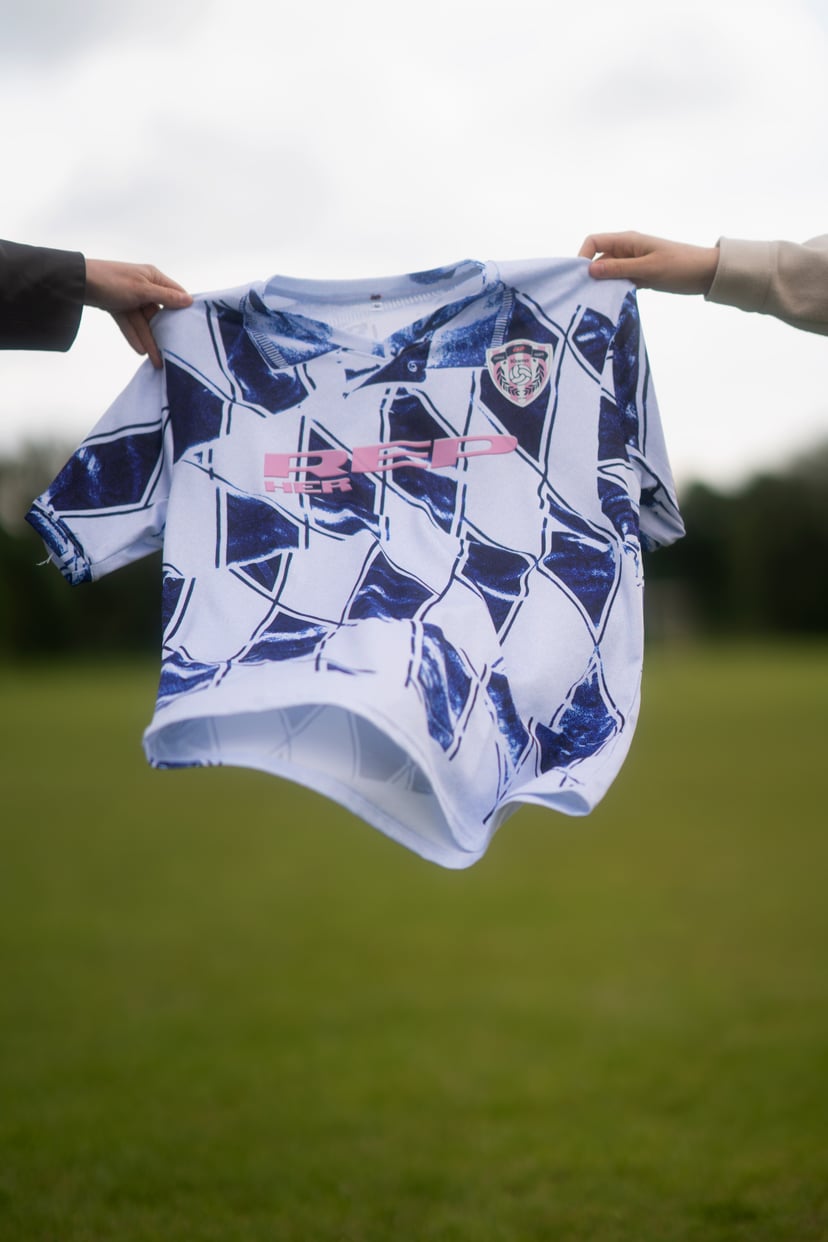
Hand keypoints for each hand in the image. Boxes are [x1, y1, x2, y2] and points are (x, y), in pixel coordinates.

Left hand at [84, 259, 192, 367]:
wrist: (78, 283)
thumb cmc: (112, 281)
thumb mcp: (142, 290)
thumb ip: (166, 297)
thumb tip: (189, 301)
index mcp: (153, 277)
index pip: (175, 294)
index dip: (183, 309)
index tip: (192, 327)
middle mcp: (144, 286)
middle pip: (159, 312)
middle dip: (164, 332)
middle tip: (173, 351)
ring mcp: (130, 297)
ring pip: (143, 321)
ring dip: (149, 339)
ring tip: (157, 359)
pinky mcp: (117, 306)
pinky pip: (130, 323)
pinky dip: (134, 336)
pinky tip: (140, 351)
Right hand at [578, 231, 719, 295]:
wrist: (706, 273)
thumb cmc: (680, 266)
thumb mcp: (648, 268)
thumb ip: (619, 269)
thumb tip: (590, 270)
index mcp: (628, 241)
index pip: (594, 242)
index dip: (583, 256)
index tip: (579, 278)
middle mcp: (627, 250)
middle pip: (599, 259)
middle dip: (590, 276)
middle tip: (585, 296)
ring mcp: (633, 263)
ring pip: (608, 273)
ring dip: (603, 285)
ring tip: (597, 303)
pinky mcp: (639, 276)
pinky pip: (620, 282)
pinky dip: (615, 291)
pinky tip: (612, 304)